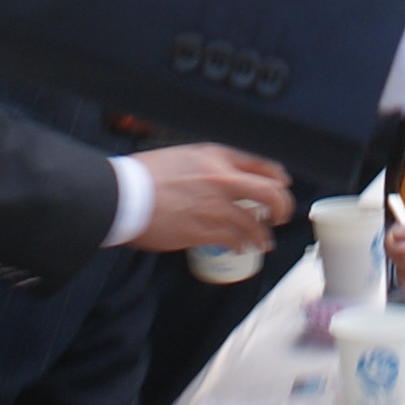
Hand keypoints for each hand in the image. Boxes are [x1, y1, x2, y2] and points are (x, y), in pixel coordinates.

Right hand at [129, 147, 298, 252]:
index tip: (281, 185)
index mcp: (216, 156)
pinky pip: (234, 240)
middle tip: (281, 216)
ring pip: (254, 224)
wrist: (123, 195)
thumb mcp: (183, 156)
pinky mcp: (204, 231)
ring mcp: (215, 207)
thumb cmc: (145, 175)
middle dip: (282, 207)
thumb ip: (209, 164)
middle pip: (270, 193)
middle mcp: (221, 179)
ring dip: (262, 235)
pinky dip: (241, 245)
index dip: (277, 177)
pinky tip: (240, 248)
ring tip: (262, 241)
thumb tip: (227, 176)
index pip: (261, 164)